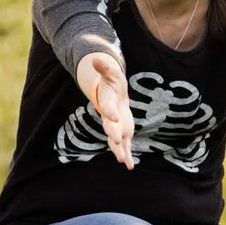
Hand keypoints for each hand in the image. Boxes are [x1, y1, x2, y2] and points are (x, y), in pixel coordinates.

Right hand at [76, 51, 135, 168]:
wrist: (112, 95)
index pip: (107, 108)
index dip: (110, 112)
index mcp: (107, 103)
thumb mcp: (111, 73)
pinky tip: (130, 166)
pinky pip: (125, 146)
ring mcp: (115, 127)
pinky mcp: (122, 133)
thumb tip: (96, 57)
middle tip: (118, 141)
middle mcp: (109, 118)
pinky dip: (127, 156)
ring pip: (115, 141)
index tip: (113, 117)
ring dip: (119, 150)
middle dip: (113, 134)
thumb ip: (104, 67)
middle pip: (110, 127)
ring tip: (122, 160)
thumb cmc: (111, 82)